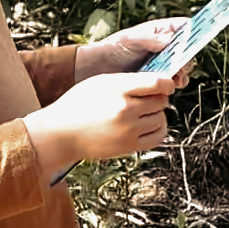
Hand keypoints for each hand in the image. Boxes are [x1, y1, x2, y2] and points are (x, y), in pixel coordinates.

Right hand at [23, 69, 174, 182]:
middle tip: (148, 98)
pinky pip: (158, 136)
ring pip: (161, 118)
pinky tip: (149, 125)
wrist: (61, 134)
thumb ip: (127, 81)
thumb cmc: (78, 104)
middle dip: (158, 98)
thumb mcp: (99, 82)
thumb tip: (155, 84)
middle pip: (160, 101)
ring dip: (157, 114)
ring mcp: (128, 130)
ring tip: (144, 112)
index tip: (167, 84)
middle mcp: (125, 109)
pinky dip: (158, 129)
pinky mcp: (129, 146)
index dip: (166, 83)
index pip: (156, 83)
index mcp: (117, 89)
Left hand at [75, 18, 191, 87]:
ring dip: (182, 73)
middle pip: (186, 50)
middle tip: (183, 66)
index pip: (183, 27)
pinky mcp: (157, 78)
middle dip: (188, 58)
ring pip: (181, 67)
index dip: (194, 31)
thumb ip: (151, 40)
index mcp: (160, 30)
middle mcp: (164, 46)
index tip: (199, 37)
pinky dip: (172, 84)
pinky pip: (171, 80)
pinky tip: (168, 87)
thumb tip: (170, 40)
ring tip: (176, 80)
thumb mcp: (131, 39)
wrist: (98, 69)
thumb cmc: (114, 48)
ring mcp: (162, 62)